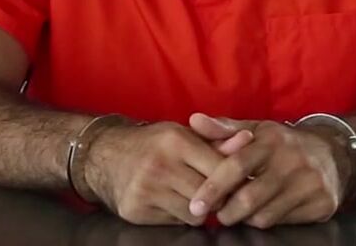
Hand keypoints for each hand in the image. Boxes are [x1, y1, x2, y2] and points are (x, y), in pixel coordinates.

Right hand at [84, 120, 253, 225]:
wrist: (105, 155)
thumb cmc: (154, 143)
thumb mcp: (184, 134)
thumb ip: (218, 139)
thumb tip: (250, 138)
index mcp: (175, 140)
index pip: (219, 167)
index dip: (233, 177)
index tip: (240, 180)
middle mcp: (159, 165)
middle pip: (209, 194)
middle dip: (220, 196)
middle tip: (223, 193)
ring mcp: (145, 190)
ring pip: (194, 213)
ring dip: (201, 208)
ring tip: (198, 196)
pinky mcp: (135, 211)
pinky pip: (174, 222)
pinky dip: (181, 215)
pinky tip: (176, 201)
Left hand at [187, 113, 353, 228]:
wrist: (335, 154)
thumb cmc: (284, 144)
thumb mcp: (257, 130)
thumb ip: (225, 129)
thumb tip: (194, 120)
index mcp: (272, 140)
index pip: (237, 165)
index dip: (213, 186)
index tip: (195, 204)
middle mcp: (292, 161)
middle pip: (248, 198)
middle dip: (226, 212)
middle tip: (217, 214)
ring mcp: (309, 183)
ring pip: (264, 216)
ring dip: (246, 219)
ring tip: (240, 212)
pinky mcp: (321, 203)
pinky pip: (283, 223)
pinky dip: (268, 221)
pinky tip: (265, 211)